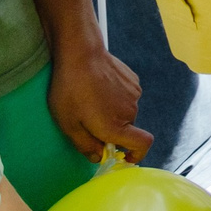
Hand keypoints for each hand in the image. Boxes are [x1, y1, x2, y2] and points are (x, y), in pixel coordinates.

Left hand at [46, 43, 149, 162]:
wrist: (81, 53)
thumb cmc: (70, 91)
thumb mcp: (68, 124)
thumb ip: (85, 145)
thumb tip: (99, 156)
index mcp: (116, 126)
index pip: (142, 145)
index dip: (136, 155)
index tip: (123, 157)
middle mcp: (131, 111)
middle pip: (128, 129)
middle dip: (112, 130)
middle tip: (88, 121)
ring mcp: (135, 94)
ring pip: (125, 112)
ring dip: (112, 112)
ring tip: (91, 99)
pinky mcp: (133, 80)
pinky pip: (127, 97)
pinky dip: (115, 98)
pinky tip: (99, 87)